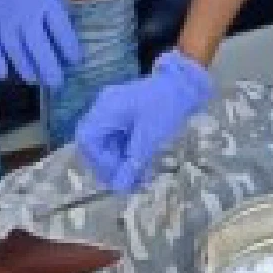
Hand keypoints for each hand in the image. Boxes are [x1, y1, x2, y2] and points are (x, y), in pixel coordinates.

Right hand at [0, 0, 81, 88]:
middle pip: (41, 52)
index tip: (75, 60)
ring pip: (16, 54)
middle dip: (52, 72)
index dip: (71, 50)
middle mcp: (23, 13)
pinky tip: (4, 75)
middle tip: (57, 83)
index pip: (63, 33)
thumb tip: (62, 10)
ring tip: (35, 80)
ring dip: (27, 70)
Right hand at [75, 49, 211, 189]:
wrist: (185, 83)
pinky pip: (118, 139)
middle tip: (128, 182)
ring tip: (140, 179)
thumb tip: (119, 189)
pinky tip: (142, 167)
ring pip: (107, 144)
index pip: (87, 140)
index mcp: (107, 108)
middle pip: (95, 143)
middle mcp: (104, 108)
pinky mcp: (124, 115)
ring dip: (121, 163)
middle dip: (110, 165)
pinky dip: (128, 154)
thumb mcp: (150, 137)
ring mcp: (113, 110)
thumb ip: (133, 163)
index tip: (118, 174)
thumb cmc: (167, 105)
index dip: (99, 161)